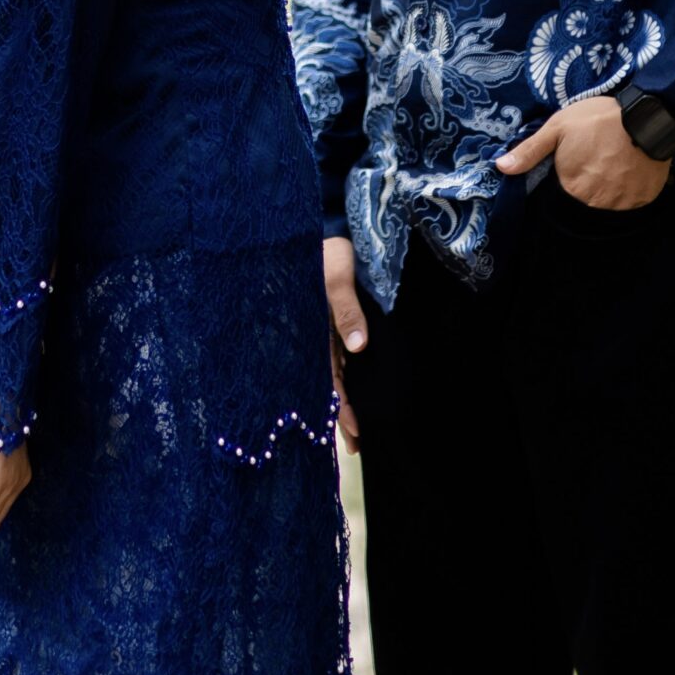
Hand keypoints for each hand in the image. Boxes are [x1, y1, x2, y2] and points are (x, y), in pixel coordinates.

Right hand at [323, 235, 364, 456]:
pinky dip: (349, 377)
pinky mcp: (339, 318)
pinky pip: (343, 355)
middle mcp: (321, 336)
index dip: (341, 408)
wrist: (329, 225)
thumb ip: (346, 311)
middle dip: (343, 415)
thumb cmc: (330, 251)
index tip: (355, 434)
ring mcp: (329, 328)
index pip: (330, 379)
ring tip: (357, 433)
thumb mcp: (337, 278)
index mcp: (316, 331)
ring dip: (347, 401)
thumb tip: (358, 348)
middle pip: (332, 384)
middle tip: (358, 448)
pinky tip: (358, 391)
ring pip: (339, 374)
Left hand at [496, 93, 671, 211]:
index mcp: (571, 187)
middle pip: (586, 201)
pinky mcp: (644, 199)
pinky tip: (630, 168)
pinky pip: (633, 202)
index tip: (579, 162)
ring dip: (611, 188)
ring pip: (610, 203)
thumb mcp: (558, 128)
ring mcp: (622, 203)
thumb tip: (500, 168)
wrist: (646, 115)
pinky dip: (631, 189)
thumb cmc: (597, 119)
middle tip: (598, 160)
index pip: (563, 195)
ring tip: (615, 163)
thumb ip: (530, 151)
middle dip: (589, 183)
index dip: (569, 178)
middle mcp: (595, 202)